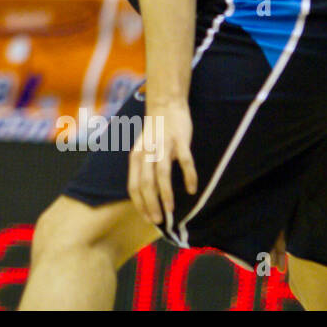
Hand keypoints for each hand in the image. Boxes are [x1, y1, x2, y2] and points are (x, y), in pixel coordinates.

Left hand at [128, 99, 196, 224]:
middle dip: (151, 204)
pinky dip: (188, 176)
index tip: (147, 218)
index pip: (134, 186)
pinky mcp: (180, 140)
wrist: (165, 106)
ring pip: (162, 174)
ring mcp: (163, 146)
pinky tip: (192, 189)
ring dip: (166, 195)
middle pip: (146, 183)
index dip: (140, 204)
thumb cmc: (154, 134)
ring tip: (170, 210)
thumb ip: (144, 171)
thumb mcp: (143, 151)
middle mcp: (147, 152)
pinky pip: (185, 161)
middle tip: (158, 220)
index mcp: (136, 157)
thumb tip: (149, 198)